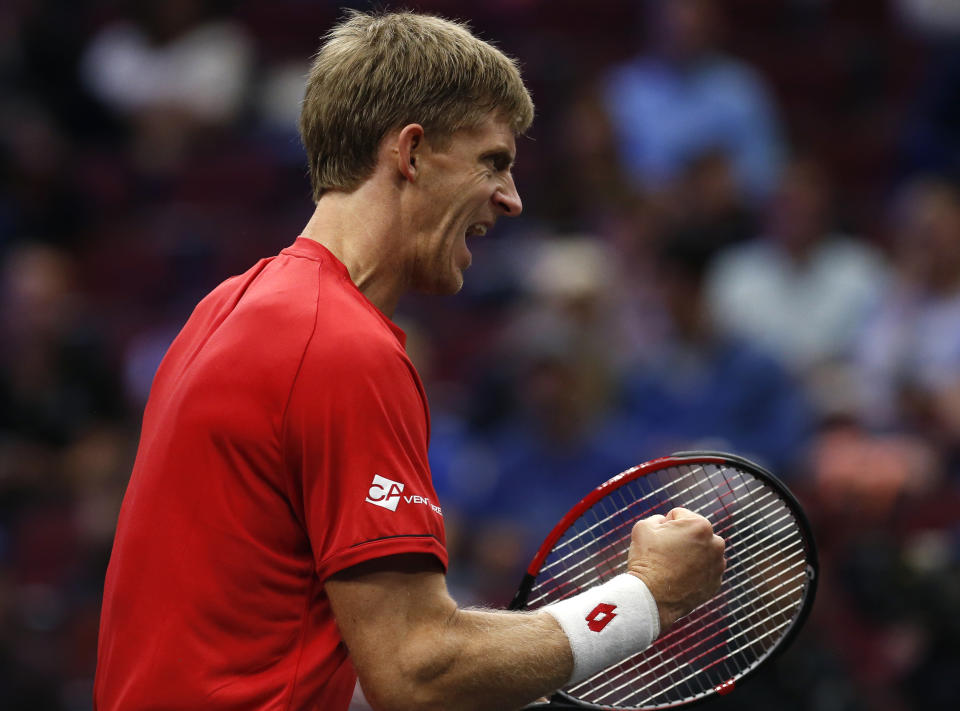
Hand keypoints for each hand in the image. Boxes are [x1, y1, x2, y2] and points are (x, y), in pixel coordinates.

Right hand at [627, 508, 725, 631]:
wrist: (652, 597)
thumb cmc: (647, 559)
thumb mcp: (644, 527)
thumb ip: (658, 518)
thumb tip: (666, 523)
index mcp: (700, 525)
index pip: (679, 515)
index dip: (664, 525)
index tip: (659, 539)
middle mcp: (716, 544)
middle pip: (694, 532)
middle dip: (682, 538)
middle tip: (666, 552)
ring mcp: (718, 565)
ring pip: (701, 551)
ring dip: (690, 554)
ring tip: (672, 567)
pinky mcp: (716, 583)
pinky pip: (704, 570)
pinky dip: (694, 571)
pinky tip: (679, 578)